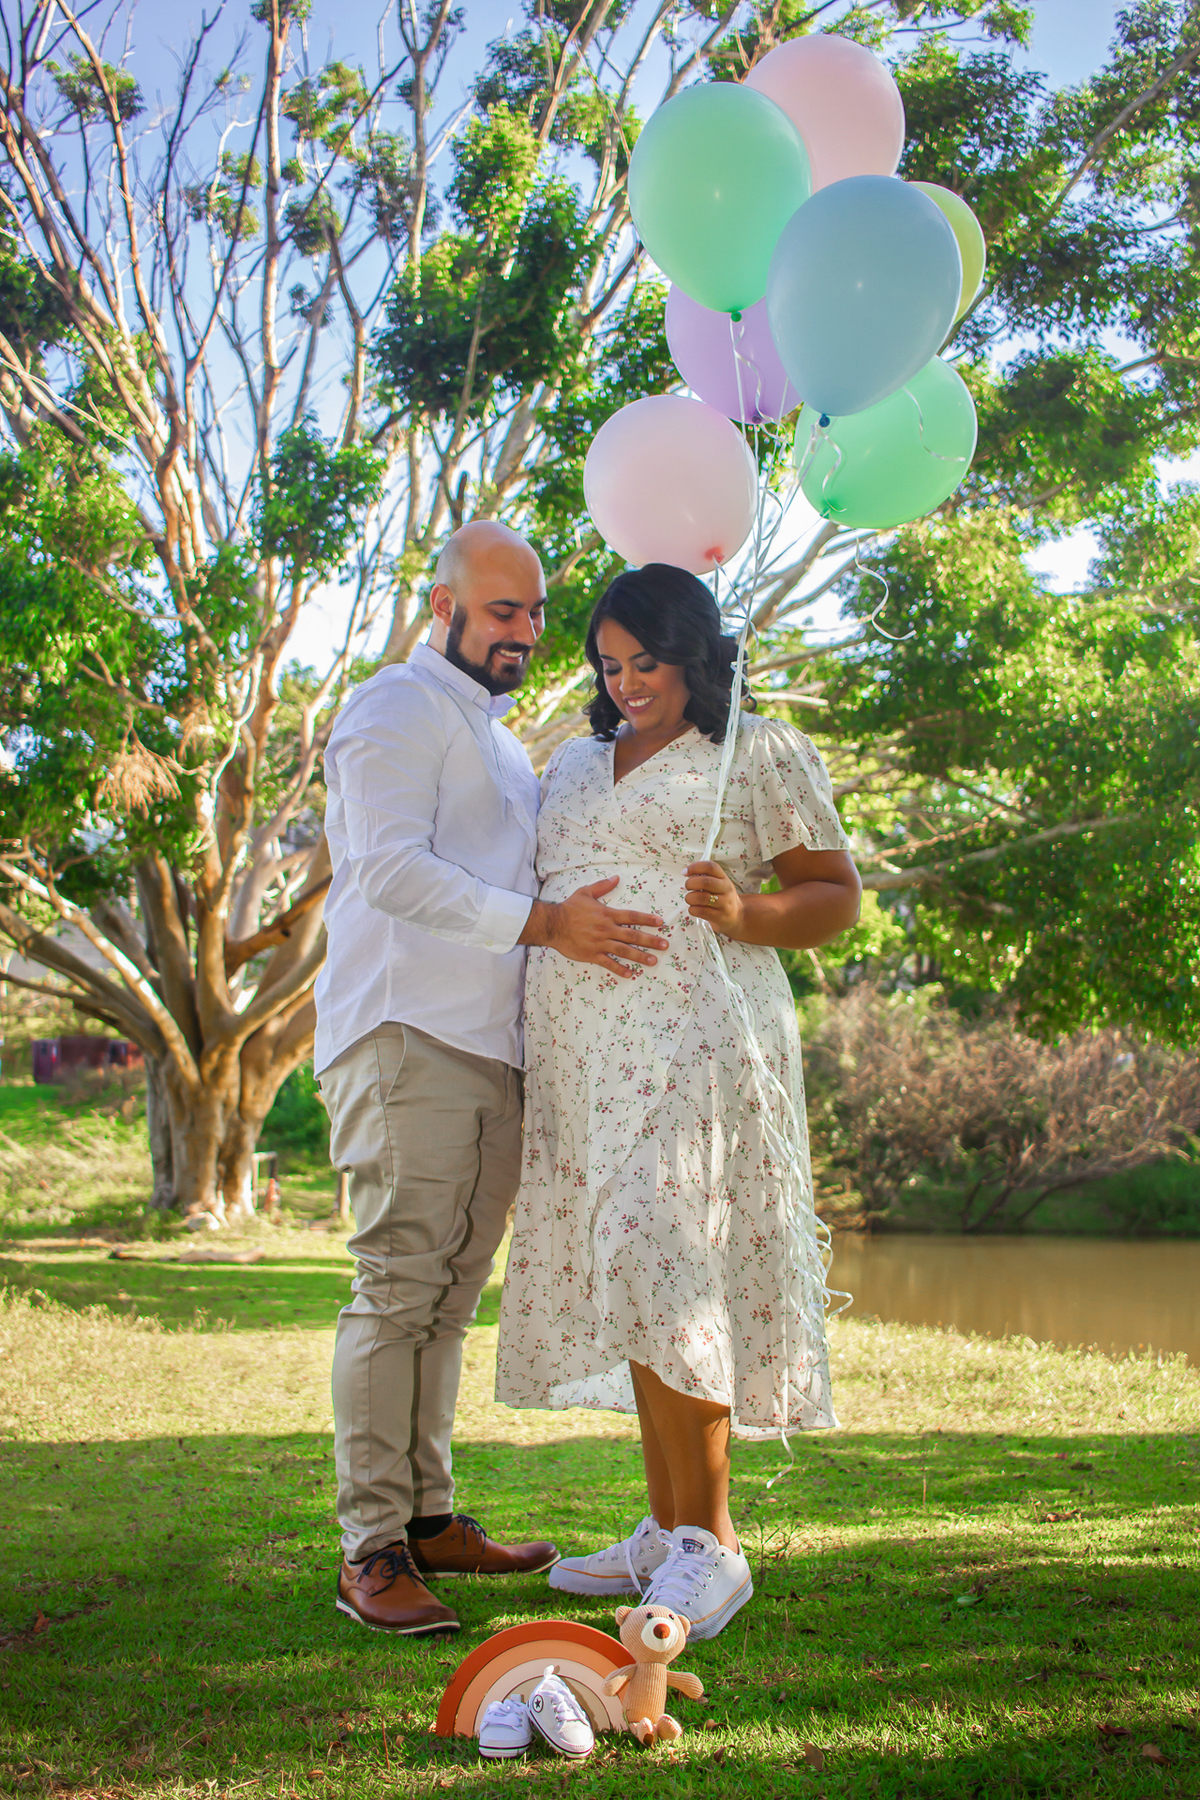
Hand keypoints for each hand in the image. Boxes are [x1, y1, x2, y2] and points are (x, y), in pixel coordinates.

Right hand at [526, 877, 667, 977]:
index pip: (632, 916)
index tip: (661, 923)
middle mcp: (606, 929)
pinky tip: (630, 974)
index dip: (647, 919)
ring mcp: (600, 943)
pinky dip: (619, 969)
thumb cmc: (569, 908)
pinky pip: (608, 963)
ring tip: (653, 961)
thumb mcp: (585, 892)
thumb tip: (616, 878)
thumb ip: (602, 886)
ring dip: (640, 956)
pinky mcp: (592, 954)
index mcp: (607, 914)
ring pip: (624, 950)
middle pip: (633, 935)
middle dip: (651, 940)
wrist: (553, 924)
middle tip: (665, 945)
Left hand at [685, 860, 743, 937]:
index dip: (695, 867)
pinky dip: (692, 909)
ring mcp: (724, 904)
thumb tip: (686, 872)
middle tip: (687, 887)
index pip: (711, 867)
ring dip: (689, 897)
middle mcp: (726, 889)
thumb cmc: (721, 897)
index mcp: (724, 878)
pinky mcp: (719, 917)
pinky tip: (693, 908)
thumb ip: (705, 877)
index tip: (684, 872)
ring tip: (690, 899)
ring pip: (701, 898)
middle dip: (690, 883)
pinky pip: (700, 911)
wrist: (736, 916)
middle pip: (705, 882)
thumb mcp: (718, 884)